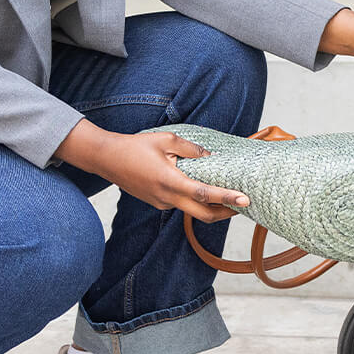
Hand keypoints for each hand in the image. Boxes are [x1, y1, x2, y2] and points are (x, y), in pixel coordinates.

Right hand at [55, 124, 249, 222]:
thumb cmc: (136, 146)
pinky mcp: (159, 203)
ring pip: (193, 211)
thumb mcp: (166, 139)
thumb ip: (191, 149)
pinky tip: (202, 189)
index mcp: (170, 182)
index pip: (205, 194)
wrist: (108, 159)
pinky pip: (182, 204)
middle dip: (226, 212)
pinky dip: (196, 200)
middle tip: (244, 204)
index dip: (227, 197)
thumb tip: (210, 157)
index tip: (245, 199)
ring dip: (212, 207)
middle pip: (204, 214)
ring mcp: (162, 203)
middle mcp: (167, 198)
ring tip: (229, 195)